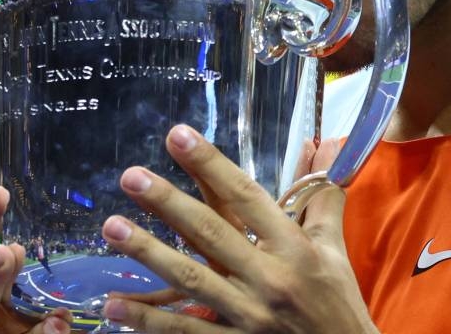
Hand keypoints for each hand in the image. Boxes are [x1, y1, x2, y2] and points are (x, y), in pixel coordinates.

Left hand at [99, 125, 378, 333]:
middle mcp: (269, 279)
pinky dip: (149, 320)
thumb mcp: (334, 250)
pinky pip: (185, 332)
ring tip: (112, 227)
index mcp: (293, 248)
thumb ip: (321, 199)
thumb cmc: (338, 303)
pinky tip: (115, 303)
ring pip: (191, 280)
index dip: (211, 164)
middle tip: (131, 176)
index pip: (246, 197)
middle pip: (211, 233)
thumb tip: (319, 146)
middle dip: (169, 203)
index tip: (178, 135)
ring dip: (148, 253)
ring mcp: (248, 316)